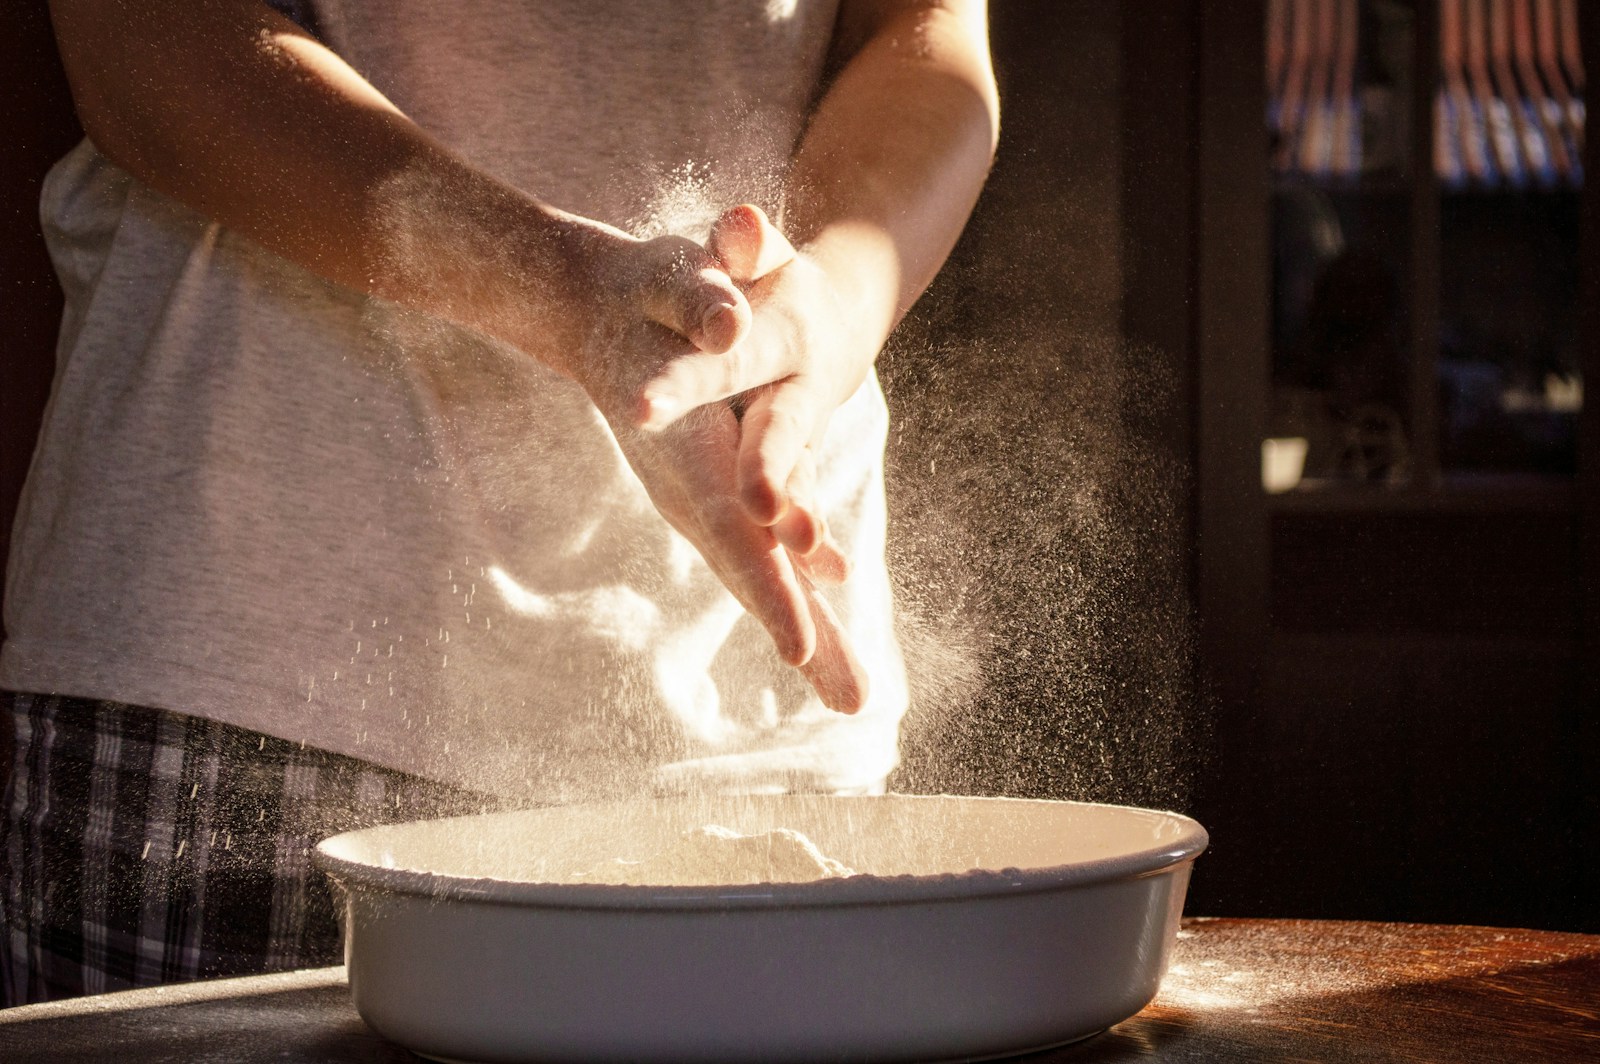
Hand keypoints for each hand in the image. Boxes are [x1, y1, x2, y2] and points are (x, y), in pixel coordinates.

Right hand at [528, 212, 868, 712]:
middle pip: (756, 574)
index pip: (732, 528)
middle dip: (808, 636)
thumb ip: (697, 301)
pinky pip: (765, 551)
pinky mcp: (720, 494)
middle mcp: (694, 491)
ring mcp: (706, 499)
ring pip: (766, 575)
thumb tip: (730, 321)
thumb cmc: (637, 294)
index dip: (768, 584)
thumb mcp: (667, 281)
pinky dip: (801, 587)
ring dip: (813, 633)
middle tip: (856, 702)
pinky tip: (834, 610)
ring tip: (854, 695)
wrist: (594, 312)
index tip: (798, 647)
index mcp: (686, 455)